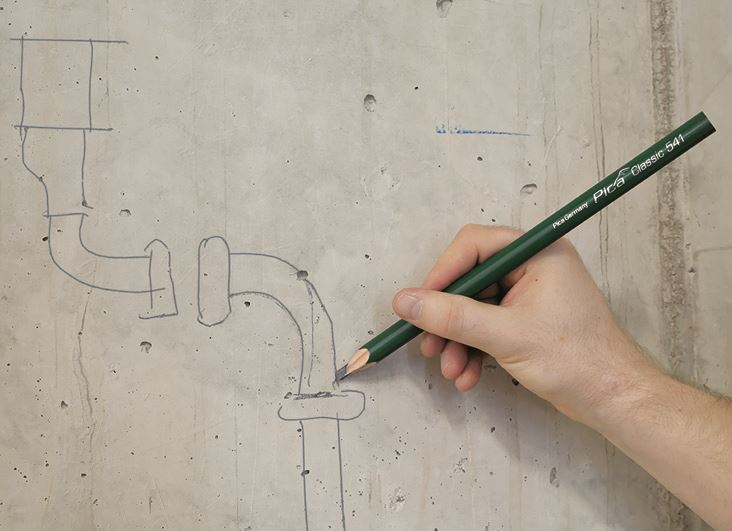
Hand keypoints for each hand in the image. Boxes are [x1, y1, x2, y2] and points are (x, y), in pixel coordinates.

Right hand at [392, 224, 653, 423]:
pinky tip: (467, 376)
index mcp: (537, 253)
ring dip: (457, 340)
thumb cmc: (574, 359)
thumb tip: (404, 301)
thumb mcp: (504, 335)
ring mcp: (529, 295)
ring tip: (450, 369)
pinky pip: (486, 326)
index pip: (473, 245)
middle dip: (447, 317)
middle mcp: (532, 267)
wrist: (612, 400)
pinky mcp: (526, 320)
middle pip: (470, 280)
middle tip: (428, 344)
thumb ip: (451, 317)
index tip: (419, 304)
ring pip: (474, 308)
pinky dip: (473, 349)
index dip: (442, 273)